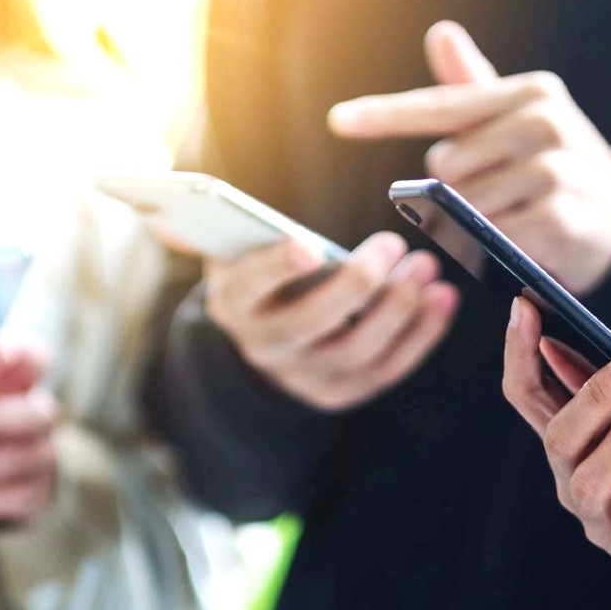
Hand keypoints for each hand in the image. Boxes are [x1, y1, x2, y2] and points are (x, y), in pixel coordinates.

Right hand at [205, 232, 458, 411]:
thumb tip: (169, 216)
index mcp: (234, 305)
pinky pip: (385, 370)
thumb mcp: (231, 251)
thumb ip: (208, 229)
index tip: (306, 246)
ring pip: (355, 350)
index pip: (249, 288)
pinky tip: (442, 300)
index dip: (275, 269)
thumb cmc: (259, 275)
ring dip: (397, 310)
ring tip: (425, 268)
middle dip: (355, 284)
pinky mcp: (339, 393)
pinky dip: (419, 336)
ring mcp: (304, 377)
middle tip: (391, 244)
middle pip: (311, 323)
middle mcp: (265, 348)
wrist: (265, 341)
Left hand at [329, 21, 610, 293]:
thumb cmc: (556, 168)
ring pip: (463, 207)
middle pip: (444, 168)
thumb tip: (440, 34)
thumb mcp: (520, 122)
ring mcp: (553, 170)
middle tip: (499, 196)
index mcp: (529, 93)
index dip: (385, 116)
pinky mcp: (557, 218)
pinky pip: (490, 240)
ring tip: (511, 220)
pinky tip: (520, 244)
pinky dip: (493, 251)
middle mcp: (543, 123)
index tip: (338, 120)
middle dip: (455, 191)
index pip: (440, 106)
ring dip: (473, 225)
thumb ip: (474, 87)